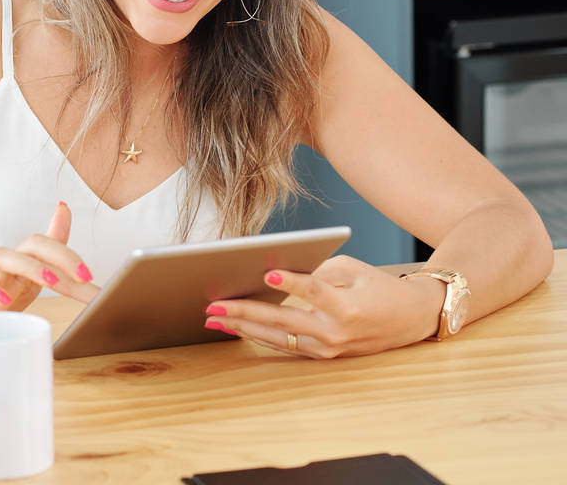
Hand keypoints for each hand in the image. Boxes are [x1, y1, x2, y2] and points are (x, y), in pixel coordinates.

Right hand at [0, 202, 99, 312]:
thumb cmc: (2, 293)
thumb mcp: (34, 277)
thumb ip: (58, 258)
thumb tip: (72, 220)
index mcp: (28, 261)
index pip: (51, 245)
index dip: (72, 256)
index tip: (90, 275)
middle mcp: (10, 264)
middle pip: (33, 244)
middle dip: (61, 255)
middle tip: (82, 277)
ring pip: (2, 255)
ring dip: (29, 266)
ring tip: (50, 281)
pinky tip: (4, 301)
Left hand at [202, 255, 444, 357]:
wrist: (411, 318)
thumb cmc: (380, 287)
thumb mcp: (353, 269)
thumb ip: (316, 271)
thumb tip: (275, 277)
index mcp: (347, 307)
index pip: (314, 291)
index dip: (291, 283)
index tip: (267, 274)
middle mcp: (336, 332)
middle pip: (283, 321)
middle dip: (245, 313)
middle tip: (214, 306)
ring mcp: (328, 348)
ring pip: (278, 338)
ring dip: (243, 328)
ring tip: (213, 319)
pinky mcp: (324, 355)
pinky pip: (285, 345)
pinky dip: (258, 336)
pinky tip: (235, 328)